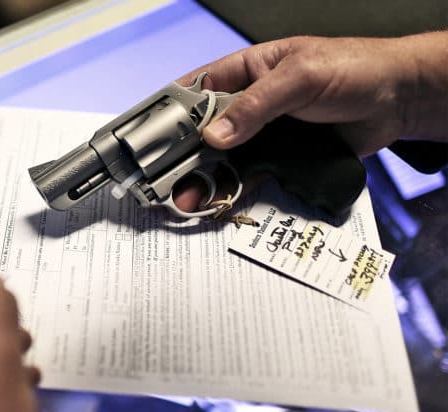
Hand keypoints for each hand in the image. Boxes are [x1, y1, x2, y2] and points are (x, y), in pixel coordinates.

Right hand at [173, 32, 447, 210]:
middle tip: (168, 180)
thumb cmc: (352, 68)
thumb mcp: (298, 78)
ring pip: (225, 158)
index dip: (174, 114)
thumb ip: (255, 105)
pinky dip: (236, 190)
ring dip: (206, 179)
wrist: (398, 99)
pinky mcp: (281, 157)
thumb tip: (214, 134)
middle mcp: (249, 104)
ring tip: (189, 199)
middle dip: (185, 157)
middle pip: (206, 132)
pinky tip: (220, 201)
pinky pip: (252, 175)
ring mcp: (264, 133)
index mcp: (246, 71)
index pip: (198, 91)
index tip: (154, 139)